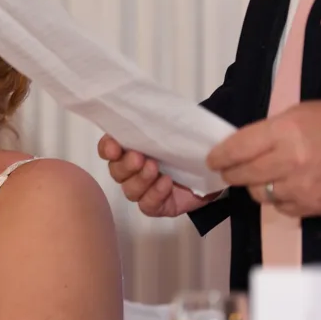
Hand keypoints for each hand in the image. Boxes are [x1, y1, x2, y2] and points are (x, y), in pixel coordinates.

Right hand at [97, 134, 215, 217]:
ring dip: (140, 179)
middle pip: (116, 171)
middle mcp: (131, 171)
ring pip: (129, 190)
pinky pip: (147, 205)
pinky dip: (155, 194)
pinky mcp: (156, 206)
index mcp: (130, 150)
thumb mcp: (175, 130)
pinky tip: (167, 184)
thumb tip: (149, 114)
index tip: (115, 148)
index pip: (107, 149)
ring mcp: (143, 190)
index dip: (107, 149)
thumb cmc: (189, 145)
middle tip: (139, 158)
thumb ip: (158, 125)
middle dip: (125, 165)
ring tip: (155, 169)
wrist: (214, 167)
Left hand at [206, 101, 320, 216]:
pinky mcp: (314, 206)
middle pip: (242, 175)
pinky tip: (287, 188)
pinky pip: (281, 208)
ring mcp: (302, 187)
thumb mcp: (301, 114)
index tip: (212, 159)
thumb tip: (241, 147)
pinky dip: (279, 199)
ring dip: (256, 186)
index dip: (219, 156)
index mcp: (285, 132)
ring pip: (259, 194)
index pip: (236, 148)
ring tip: (262, 177)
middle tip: (227, 171)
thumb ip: (269, 131)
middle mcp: (290, 161)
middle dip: (230, 173)